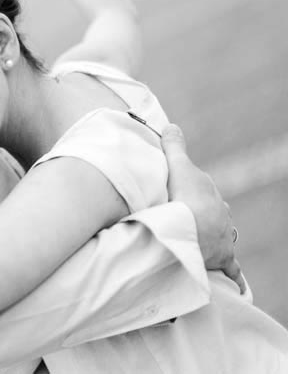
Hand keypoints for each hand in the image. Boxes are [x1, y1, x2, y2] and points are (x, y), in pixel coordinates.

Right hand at [161, 124, 245, 293]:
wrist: (190, 229)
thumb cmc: (181, 197)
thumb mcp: (175, 165)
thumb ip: (173, 145)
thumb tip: (171, 124)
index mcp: (212, 194)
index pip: (205, 191)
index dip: (191, 192)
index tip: (179, 194)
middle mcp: (223, 215)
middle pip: (216, 214)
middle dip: (206, 215)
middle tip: (187, 218)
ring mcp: (224, 238)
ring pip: (224, 237)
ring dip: (216, 240)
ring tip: (202, 242)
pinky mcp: (222, 259)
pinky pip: (232, 270)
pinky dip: (235, 277)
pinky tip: (239, 286)